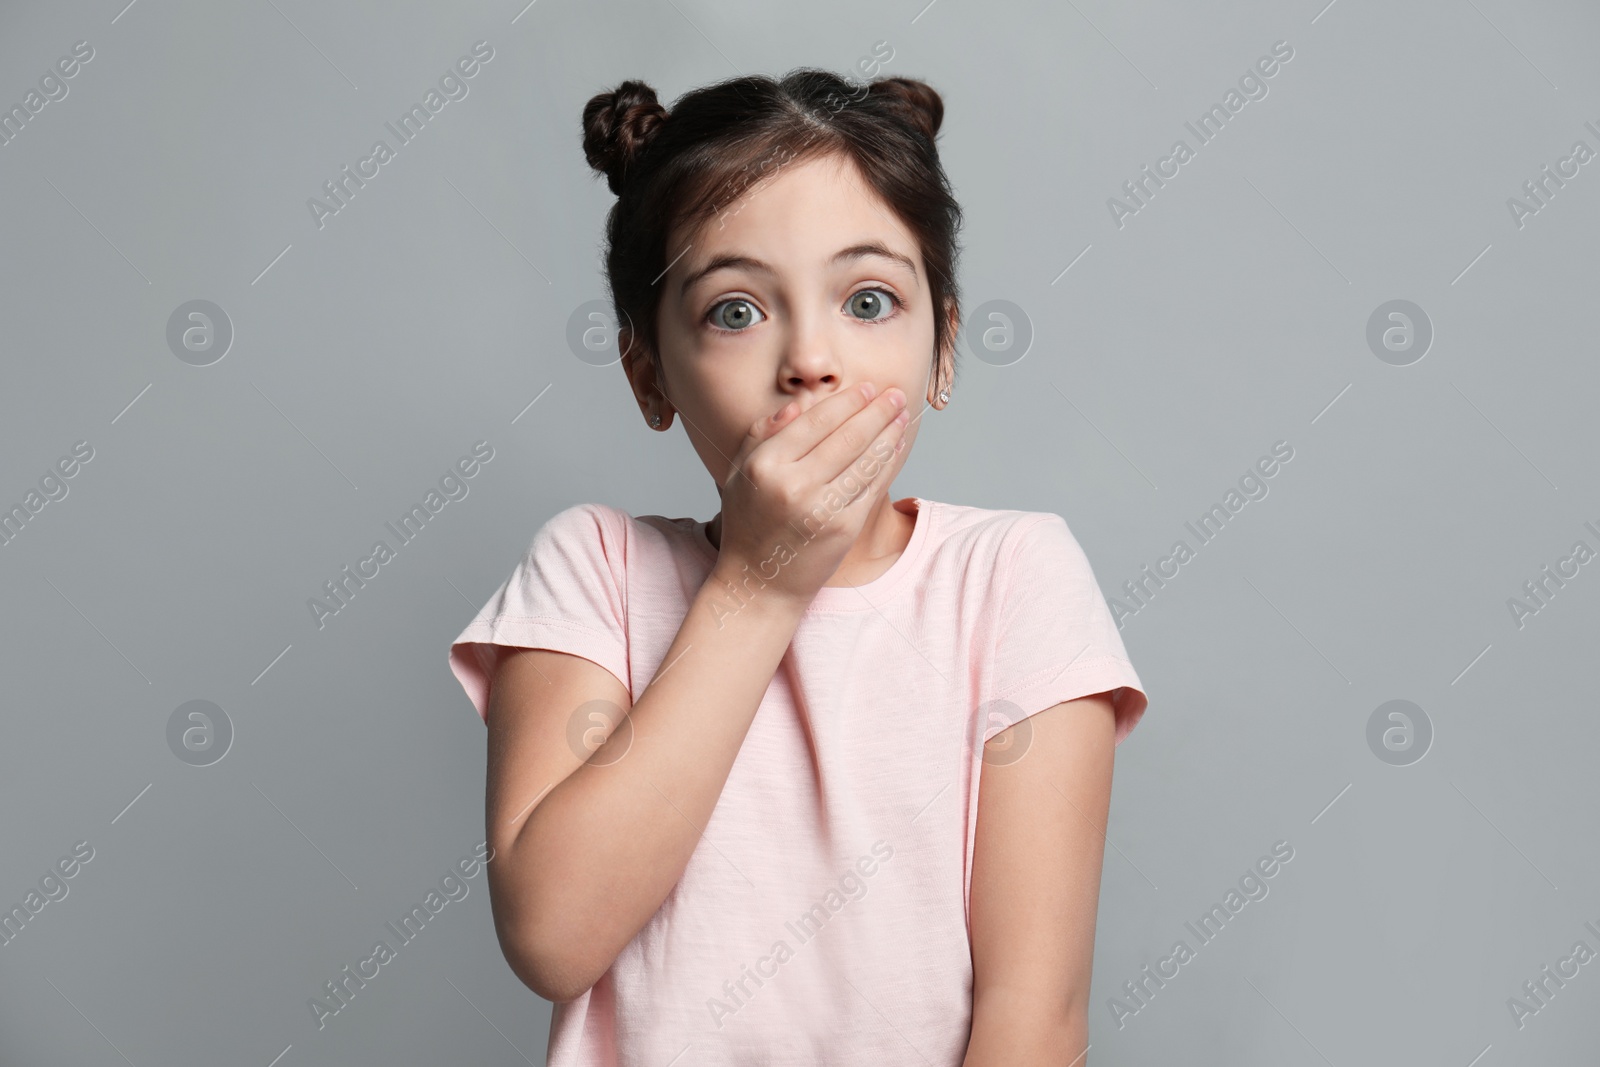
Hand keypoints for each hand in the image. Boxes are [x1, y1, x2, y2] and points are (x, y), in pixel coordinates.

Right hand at [711, 382, 910, 605]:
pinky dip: (889, 463)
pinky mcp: (843, 529)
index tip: (868, 388)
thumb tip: (798, 405)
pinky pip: (873, 487)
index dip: (847, 402)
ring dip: (889, 433)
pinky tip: (897, 447)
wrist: (760, 583)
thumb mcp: (739, 474)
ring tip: (902, 415)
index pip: (815, 422)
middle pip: (847, 437)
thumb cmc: (749, 524)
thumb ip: (761, 434)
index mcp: (765, 465)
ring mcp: (821, 508)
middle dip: (877, 411)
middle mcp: (793, 485)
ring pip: (865, 460)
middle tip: (895, 395)